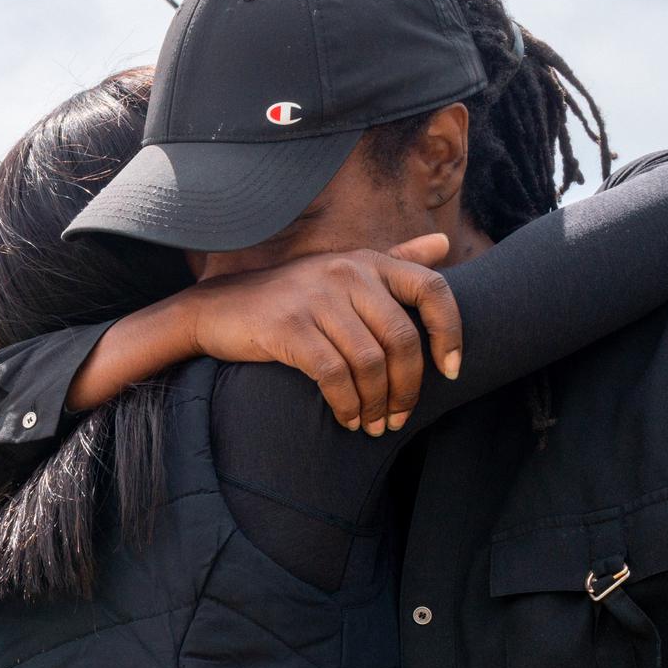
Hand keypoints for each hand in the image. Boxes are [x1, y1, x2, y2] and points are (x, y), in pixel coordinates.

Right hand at [168, 235, 461, 435]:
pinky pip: (334, 375)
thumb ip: (394, 259)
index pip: (432, 289)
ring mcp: (316, 299)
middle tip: (398, 417)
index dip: (451, 332)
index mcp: (367, 261)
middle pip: (402, 339)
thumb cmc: (287, 298)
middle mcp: (346, 272)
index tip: (451, 371)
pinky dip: (346, 404)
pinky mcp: (289, 327)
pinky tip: (346, 419)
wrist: (215, 311)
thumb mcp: (340, 270)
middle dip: (408, 388)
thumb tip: (443, 242)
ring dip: (375, 404)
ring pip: (370, 362)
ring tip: (371, 424)